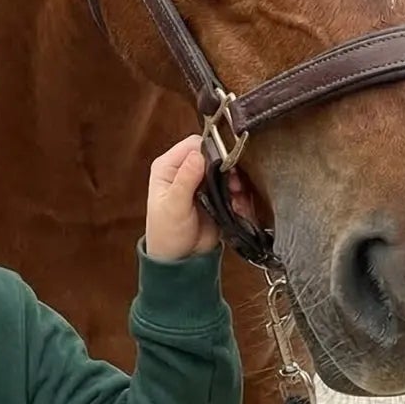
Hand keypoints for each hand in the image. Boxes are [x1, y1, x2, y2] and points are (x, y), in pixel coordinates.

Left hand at [144, 135, 252, 261]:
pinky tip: (238, 204)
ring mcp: (200, 182)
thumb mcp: (174, 207)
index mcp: (168, 167)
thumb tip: (197, 156)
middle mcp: (184, 170)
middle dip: (227, 166)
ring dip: (234, 180)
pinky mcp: (214, 195)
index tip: (223, 163)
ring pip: (225, 169)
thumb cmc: (166, 234)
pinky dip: (238, 193)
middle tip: (234, 182)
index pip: (193, 144)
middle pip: (212, 154)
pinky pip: (231, 186)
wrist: (180, 258)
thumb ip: (185, 180)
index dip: (210, 150)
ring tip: (237, 194)